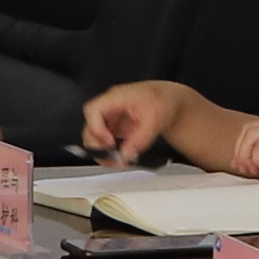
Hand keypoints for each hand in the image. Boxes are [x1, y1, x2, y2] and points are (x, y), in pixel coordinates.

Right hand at [82, 82, 205, 167]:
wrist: (168, 101)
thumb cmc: (162, 102)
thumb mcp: (155, 121)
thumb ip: (140, 139)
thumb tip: (125, 155)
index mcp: (116, 97)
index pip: (93, 110)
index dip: (96, 128)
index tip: (110, 142)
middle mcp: (108, 107)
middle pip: (89, 126)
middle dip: (97, 145)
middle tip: (113, 157)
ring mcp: (110, 118)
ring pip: (94, 137)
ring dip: (102, 151)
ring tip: (118, 161)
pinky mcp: (113, 128)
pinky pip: (104, 142)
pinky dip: (109, 152)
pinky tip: (121, 158)